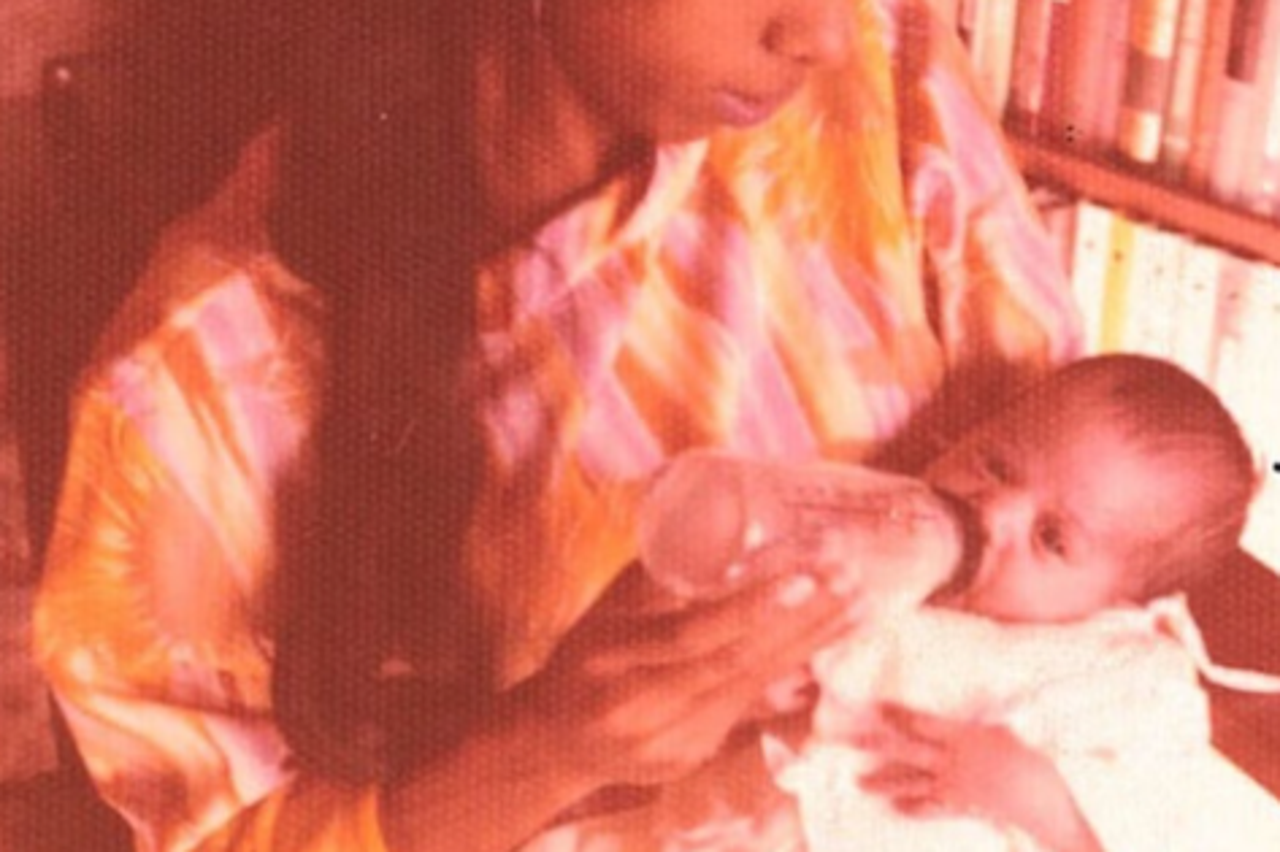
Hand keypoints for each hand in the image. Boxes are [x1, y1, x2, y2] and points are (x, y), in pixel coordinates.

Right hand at [512, 563, 864, 790]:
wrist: (552, 741)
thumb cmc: (583, 656)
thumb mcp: (606, 610)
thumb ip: (656, 574)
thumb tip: (704, 501)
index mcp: (614, 659)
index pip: (693, 636)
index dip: (752, 609)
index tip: (806, 575)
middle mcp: (643, 709)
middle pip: (736, 665)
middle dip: (802, 623)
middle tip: (852, 578)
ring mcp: (671, 742)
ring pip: (752, 688)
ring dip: (810, 645)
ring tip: (857, 604)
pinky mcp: (693, 758)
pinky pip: (750, 708)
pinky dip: (791, 671)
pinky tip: (826, 641)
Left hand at [856, 703, 1102, 851]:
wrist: (1044, 803)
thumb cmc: (1035, 761)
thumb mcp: (1014, 728)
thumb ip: (998, 707)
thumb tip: (1000, 685)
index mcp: (964, 737)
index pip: (923, 723)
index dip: (899, 715)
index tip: (878, 708)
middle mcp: (952, 761)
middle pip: (907, 750)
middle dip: (877, 744)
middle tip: (847, 740)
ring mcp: (954, 785)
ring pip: (912, 782)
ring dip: (884, 782)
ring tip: (859, 783)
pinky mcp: (961, 805)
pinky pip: (932, 807)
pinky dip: (915, 807)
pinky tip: (897, 807)